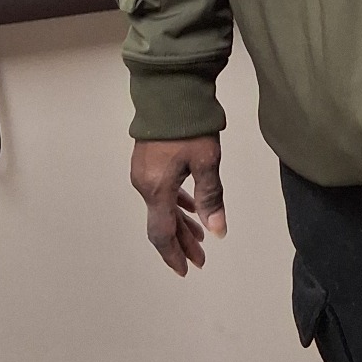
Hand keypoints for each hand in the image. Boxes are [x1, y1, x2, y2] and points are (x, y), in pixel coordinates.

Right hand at [130, 135, 226, 276]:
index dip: (174, 254)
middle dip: (182, 242)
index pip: (162, 233)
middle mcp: (144, 185)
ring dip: (181, 223)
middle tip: (200, 259)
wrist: (169, 90)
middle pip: (162, 223)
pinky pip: (161, 192)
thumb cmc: (189, 126)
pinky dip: (176, 204)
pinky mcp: (147, 161)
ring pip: (162, 207)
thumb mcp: (206, 162)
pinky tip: (189, 207)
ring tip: (200, 237)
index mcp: (157, 189)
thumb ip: (211, 198)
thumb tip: (218, 232)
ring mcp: (144, 172)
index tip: (186, 270)